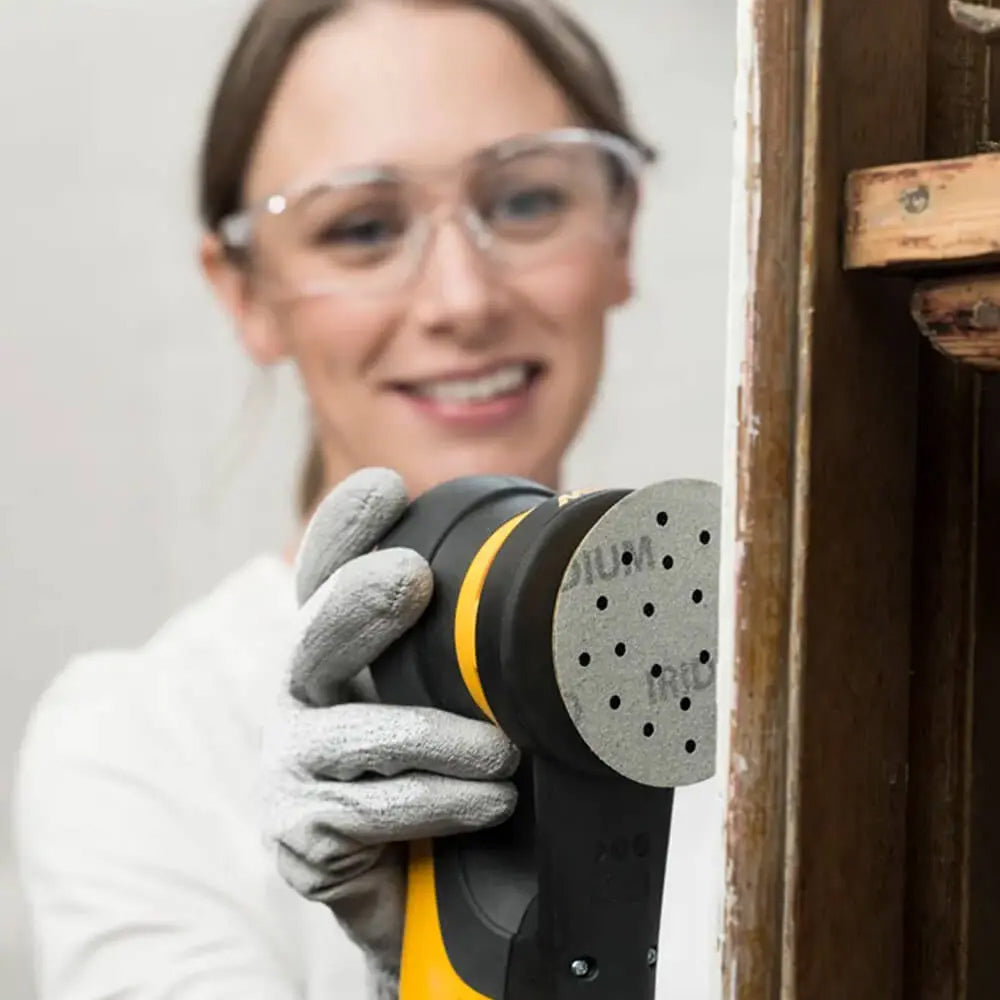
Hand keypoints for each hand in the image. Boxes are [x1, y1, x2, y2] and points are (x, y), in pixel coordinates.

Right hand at [261, 467, 519, 993]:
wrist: (424, 900)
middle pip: (317, 634)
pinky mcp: (300, 834)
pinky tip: (492, 806)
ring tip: (502, 756)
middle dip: (362, 600)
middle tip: (410, 574)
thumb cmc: (450, 779)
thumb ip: (482, 644)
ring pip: (356, 733)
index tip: (386, 487)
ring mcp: (292, 765)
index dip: (346, 529)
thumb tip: (569, 548)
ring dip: (435, 737)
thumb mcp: (462, 700)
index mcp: (340, 652)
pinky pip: (373, 811)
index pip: (329, 575)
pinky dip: (440, 805)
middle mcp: (304, 697)